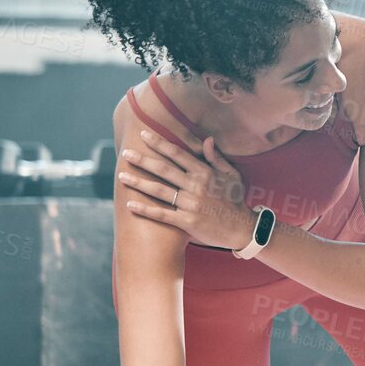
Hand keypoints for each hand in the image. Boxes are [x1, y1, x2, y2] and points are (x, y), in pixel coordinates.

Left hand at [120, 129, 256, 249]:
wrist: (242, 229)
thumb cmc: (235, 201)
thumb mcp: (232, 175)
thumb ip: (216, 158)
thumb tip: (207, 140)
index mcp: (206, 173)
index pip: (177, 154)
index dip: (159, 144)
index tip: (143, 135)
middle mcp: (196, 186)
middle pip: (163, 169)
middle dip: (142, 160)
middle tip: (125, 154)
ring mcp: (191, 204)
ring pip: (159, 190)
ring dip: (138, 182)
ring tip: (122, 176)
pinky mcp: (187, 222)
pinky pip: (162, 214)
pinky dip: (145, 209)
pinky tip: (130, 204)